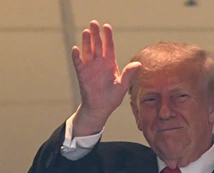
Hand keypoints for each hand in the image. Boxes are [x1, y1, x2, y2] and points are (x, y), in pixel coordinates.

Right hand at [71, 21, 141, 135]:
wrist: (100, 108)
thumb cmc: (112, 98)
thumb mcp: (122, 85)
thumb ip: (128, 74)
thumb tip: (138, 64)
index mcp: (110, 63)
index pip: (108, 46)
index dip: (107, 36)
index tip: (106, 26)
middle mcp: (99, 63)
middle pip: (97, 45)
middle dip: (96, 34)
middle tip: (94, 22)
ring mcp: (90, 68)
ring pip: (88, 51)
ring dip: (86, 42)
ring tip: (86, 32)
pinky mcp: (82, 74)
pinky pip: (79, 63)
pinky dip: (76, 57)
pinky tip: (75, 49)